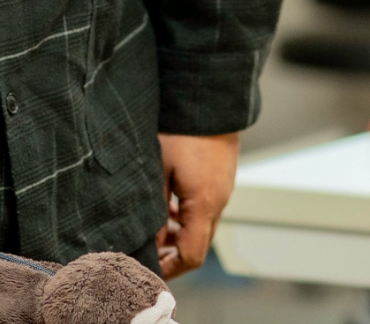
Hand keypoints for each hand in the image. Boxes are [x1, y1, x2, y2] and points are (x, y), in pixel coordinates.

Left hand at [154, 131, 239, 279]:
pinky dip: (188, 216)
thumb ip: (154, 210)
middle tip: (147, 253)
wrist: (208, 98)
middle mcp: (218, 202)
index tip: (149, 271)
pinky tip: (169, 205)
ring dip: (180, 234)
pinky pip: (206, 209)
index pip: (192, 256)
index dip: (170, 270)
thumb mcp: (158, 170)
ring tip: (155, 229)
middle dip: (173, 255)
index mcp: (204, 205)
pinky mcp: (221, 178)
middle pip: (199, 245)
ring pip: (202, 226)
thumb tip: (149, 241)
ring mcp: (223, 190)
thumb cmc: (180, 130)